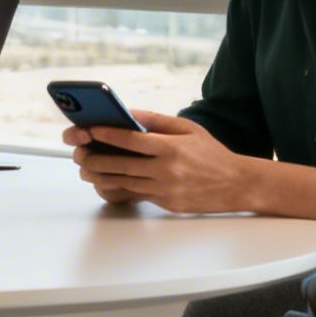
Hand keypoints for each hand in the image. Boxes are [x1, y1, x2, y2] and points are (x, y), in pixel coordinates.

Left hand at [65, 111, 252, 213]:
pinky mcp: (165, 203)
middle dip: (95, 158)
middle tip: (78, 153)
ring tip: (85, 168)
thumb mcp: (188, 129)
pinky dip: (118, 187)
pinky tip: (105, 181)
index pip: (132, 140)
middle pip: (121, 164)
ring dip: (100, 176)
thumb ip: (157, 121)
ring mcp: (165, 189)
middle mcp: (166, 170)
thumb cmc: (211, 154)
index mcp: (171, 148)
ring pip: (124, 182)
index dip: (107, 134)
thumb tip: (129, 113)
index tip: (90, 129)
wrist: (236, 185)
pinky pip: (136, 195)